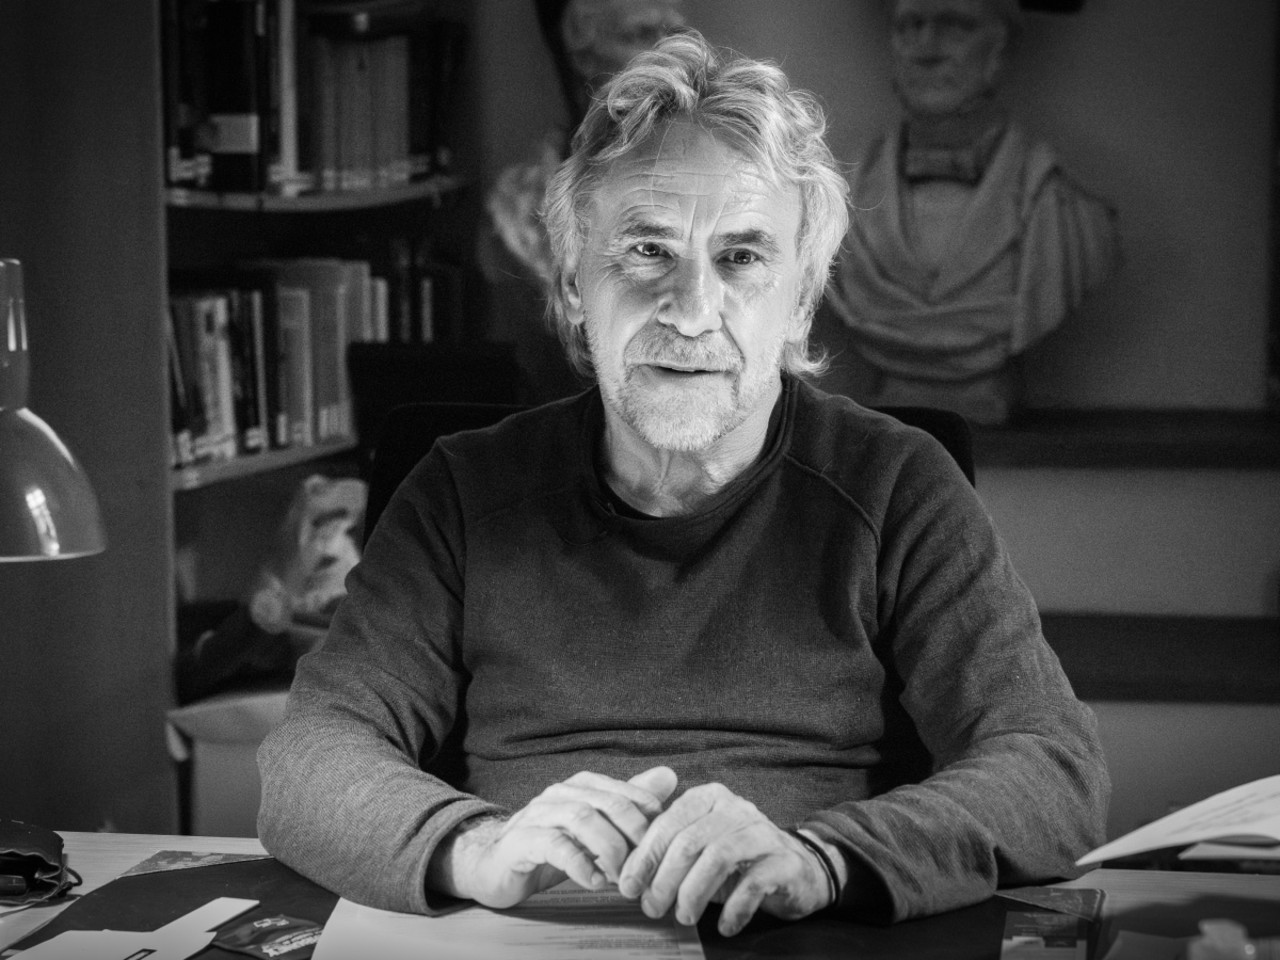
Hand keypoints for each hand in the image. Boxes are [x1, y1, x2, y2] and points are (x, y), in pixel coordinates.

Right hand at [430, 766, 677, 908]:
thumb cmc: (551, 845)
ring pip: (581, 818)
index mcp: (579, 787)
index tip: (662, 840)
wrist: (496, 865)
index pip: (622, 791)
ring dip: (609, 848)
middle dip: (632, 831)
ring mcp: (538, 814)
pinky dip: (580, 864)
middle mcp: (559, 794)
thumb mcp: (595, 827)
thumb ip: (629, 803)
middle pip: (605, 802)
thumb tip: (669, 776)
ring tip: (622, 875)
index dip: (645, 814)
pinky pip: (555, 845)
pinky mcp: (521, 841)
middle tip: (646, 861)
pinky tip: (595, 882)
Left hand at [616, 782, 834, 936]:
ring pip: (717, 858)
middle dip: (664, 879)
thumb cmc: (737, 862)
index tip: (628, 886)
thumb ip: (667, 850)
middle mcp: (735, 808)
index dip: (644, 856)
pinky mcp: (783, 861)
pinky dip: (734, 909)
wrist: (799, 869)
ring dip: (694, 893)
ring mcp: (761, 832)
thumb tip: (623, 875)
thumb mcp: (700, 847)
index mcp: (709, 798)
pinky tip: (724, 926)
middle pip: (690, 842)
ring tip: (683, 917)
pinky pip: (752, 884)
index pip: (669, 822)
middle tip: (652, 908)